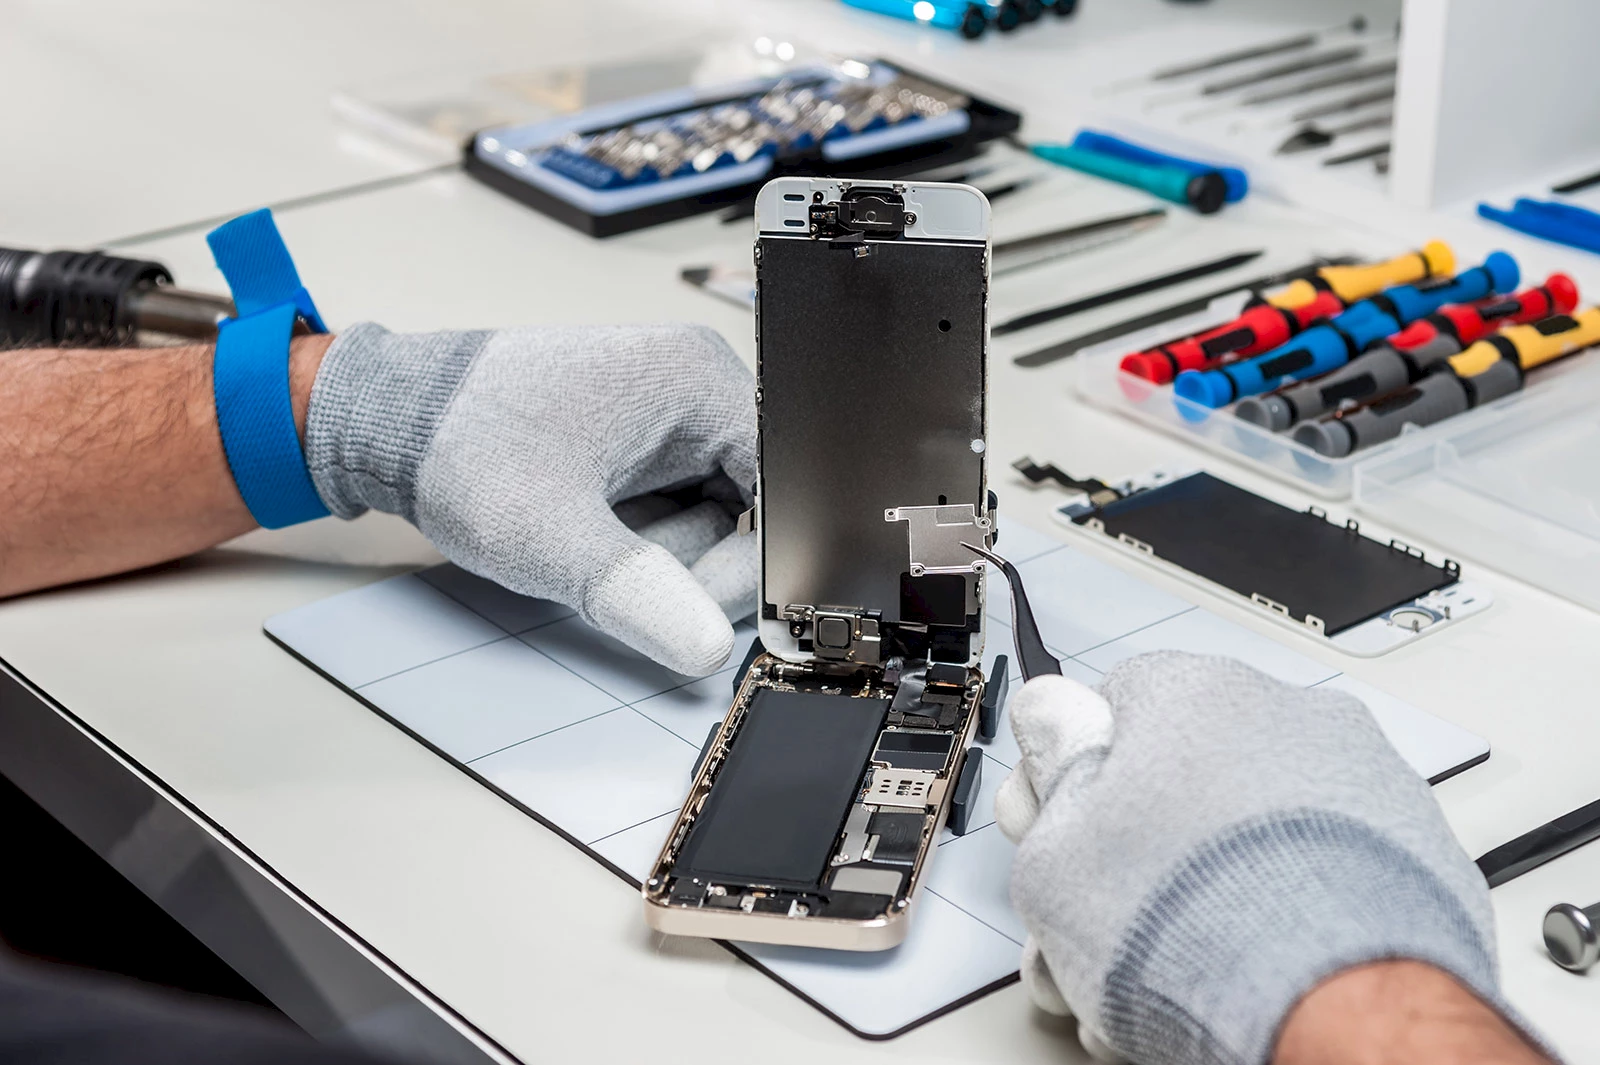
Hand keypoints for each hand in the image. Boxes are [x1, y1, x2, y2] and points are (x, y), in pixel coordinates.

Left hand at [304, 323, 756, 674]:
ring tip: (584, 536)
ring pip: (714, 521)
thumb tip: (708, 647)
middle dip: (690, 562)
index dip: (748, 562)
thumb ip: (636, 594)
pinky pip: (677, 513)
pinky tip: (588, 530)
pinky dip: (639, 543)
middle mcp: (695, 385)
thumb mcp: (549, 536)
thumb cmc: (459, 444)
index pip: (778, 489)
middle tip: (616, 572)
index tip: (696, 608)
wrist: (389, 421)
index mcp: (696, 379)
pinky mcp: (644, 442)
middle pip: (751, 510)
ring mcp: (670, 415)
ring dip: (659, 555)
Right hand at [995, 652, 1505, 1064]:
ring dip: (1203, 885)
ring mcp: (1358, 778)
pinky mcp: (1412, 848)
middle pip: (1175, 775)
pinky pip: (1318, 867)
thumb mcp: (1054, 854)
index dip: (1069, 787)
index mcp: (1188, 690)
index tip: (1062, 841)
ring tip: (1175, 965)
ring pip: (1245, 827)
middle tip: (1110, 920)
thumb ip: (1050, 772)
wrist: (1337, 1008)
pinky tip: (1247, 969)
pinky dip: (1283, 909)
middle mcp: (1280, 715)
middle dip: (1136, 848)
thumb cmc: (1198, 931)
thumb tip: (1052, 724)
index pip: (1101, 712)